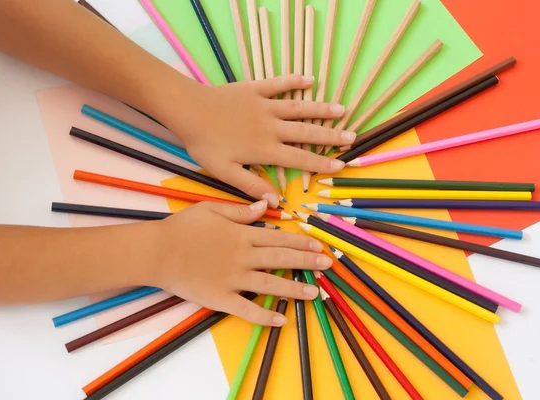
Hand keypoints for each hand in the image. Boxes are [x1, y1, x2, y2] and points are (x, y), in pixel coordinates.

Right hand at [148, 200, 331, 325]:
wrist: (156, 252)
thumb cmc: (182, 227)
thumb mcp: (211, 209)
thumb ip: (241, 210)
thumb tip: (266, 206)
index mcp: (242, 234)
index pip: (279, 238)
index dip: (302, 242)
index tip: (319, 245)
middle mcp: (242, 257)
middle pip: (281, 259)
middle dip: (308, 262)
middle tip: (328, 265)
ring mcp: (232, 279)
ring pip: (270, 284)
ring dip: (295, 288)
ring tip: (315, 292)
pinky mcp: (220, 298)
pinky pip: (246, 309)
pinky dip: (264, 316)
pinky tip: (281, 319)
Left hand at [161, 75, 356, 206]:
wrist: (189, 110)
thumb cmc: (205, 144)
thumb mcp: (225, 172)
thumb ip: (251, 186)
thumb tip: (275, 202)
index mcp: (265, 149)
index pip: (299, 159)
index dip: (320, 163)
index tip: (339, 165)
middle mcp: (271, 127)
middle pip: (307, 132)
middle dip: (331, 135)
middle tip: (351, 136)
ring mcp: (264, 106)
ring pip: (299, 108)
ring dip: (321, 109)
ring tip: (342, 109)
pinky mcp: (255, 89)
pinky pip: (278, 84)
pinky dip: (293, 81)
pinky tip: (310, 79)